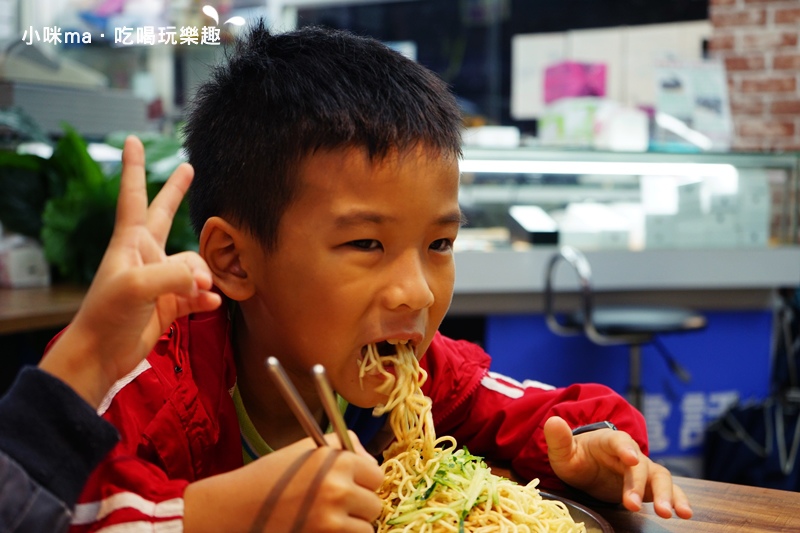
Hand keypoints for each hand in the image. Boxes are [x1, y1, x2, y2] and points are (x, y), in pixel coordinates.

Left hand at [39, 136, 221, 407]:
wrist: (101, 355)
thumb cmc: (107, 315)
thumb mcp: (137, 288)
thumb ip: (174, 276)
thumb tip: (206, 278)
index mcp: (131, 242)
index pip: (134, 197)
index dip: (134, 168)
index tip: (132, 140)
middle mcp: (147, 256)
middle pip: (165, 216)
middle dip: (176, 192)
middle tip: (189, 168)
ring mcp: (160, 280)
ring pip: (193, 266)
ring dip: (202, 277)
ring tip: (201, 291)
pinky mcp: (169, 304)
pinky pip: (197, 294)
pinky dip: (206, 299)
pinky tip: (210, 304)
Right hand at [184, 432, 383, 531]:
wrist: (235, 509)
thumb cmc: (270, 476)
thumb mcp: (305, 449)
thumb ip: (342, 447)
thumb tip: (370, 460)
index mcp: (337, 463)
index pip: (377, 474)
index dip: (363, 479)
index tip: (350, 482)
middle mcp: (338, 491)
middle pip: (375, 504)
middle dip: (360, 504)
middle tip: (337, 503)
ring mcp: (331, 523)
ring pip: (368, 528)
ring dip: (353, 526)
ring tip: (329, 518)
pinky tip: (322, 529)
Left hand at [544, 416, 692, 518]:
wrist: (587, 464)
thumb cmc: (576, 456)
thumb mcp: (563, 451)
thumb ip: (559, 439)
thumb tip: (553, 421)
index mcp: (609, 441)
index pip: (619, 441)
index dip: (625, 449)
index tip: (631, 459)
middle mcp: (631, 453)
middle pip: (641, 466)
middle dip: (639, 485)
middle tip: (632, 505)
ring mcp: (643, 469)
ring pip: (660, 478)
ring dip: (667, 494)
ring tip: (670, 513)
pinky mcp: (650, 486)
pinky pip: (668, 491)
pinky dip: (678, 500)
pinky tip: (684, 514)